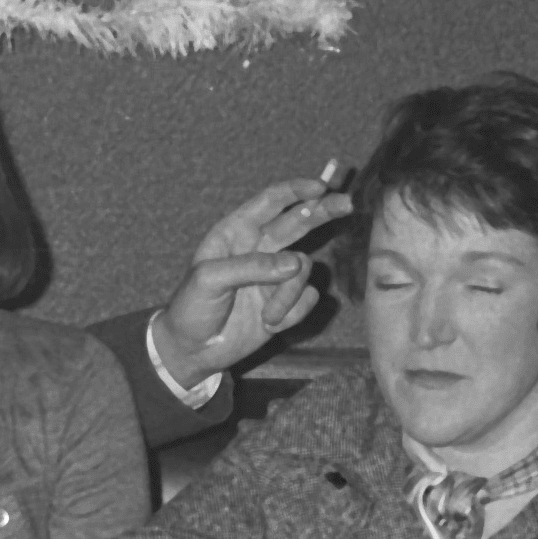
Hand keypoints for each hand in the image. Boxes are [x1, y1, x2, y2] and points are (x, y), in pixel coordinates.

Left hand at [151, 178, 346, 389]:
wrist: (193, 351)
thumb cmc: (191, 308)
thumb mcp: (209, 280)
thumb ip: (251, 266)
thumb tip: (295, 264)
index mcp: (235, 233)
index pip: (270, 202)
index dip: (296, 191)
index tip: (320, 188)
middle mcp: (259, 248)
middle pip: (298, 221)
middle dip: (322, 211)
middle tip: (346, 204)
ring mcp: (274, 275)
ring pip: (304, 269)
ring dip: (289, 295)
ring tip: (265, 316)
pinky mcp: (285, 302)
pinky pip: (307, 299)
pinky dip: (291, 313)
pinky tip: (268, 325)